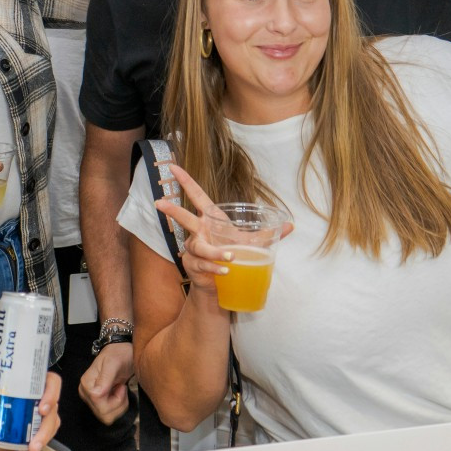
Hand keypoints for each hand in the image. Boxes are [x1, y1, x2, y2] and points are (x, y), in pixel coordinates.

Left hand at [0, 369, 62, 450]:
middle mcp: (42, 397)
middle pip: (51, 413)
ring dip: (36, 443)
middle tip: (33, 444)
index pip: (53, 383)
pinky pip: (33, 437)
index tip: (42, 410)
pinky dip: (21, 447)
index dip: (52, 396)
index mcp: (37, 380)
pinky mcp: (31, 426)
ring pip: (46, 429)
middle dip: (44, 432)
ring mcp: (38, 413)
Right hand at [78, 341, 133, 423]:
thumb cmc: (119, 355)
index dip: (114, 398)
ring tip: (120, 390)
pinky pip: (109, 415)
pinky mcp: (97, 404)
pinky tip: (118, 394)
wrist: (122, 354)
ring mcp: (91, 400)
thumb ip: (106, 377)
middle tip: (121, 388)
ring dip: (119, 405)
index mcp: (86, 383)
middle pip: (103, 413)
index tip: (121, 385)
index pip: (98, 401)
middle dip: (118, 403)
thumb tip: (96, 394)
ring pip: (107, 417)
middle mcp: (85, 393)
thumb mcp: (114, 362)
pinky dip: (118, 407)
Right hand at [156, 165, 293, 302]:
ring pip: (200, 247)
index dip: (186, 181)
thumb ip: (269, 234)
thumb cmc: (234, 255)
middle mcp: (199, 232)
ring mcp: (194, 249)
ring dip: (215, 252)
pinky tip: (225, 271)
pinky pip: (203, 264)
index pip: (196, 196)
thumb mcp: (252, 244)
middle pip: (184, 218)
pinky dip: (216, 267)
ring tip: (230, 257)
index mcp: (211, 219)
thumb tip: (291, 225)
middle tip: (160, 203)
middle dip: (172, 210)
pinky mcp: (193, 266)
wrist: (223, 284)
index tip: (173, 166)